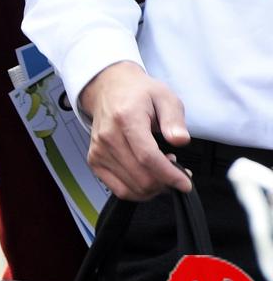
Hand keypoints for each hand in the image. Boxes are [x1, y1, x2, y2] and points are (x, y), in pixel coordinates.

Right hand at [78, 60, 191, 198]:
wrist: (108, 90)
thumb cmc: (138, 94)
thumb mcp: (165, 97)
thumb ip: (174, 120)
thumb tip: (180, 140)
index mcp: (126, 118)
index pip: (147, 157)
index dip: (169, 175)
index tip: (185, 183)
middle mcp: (108, 136)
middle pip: (140, 177)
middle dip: (165, 183)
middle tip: (177, 172)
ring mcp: (98, 150)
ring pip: (131, 187)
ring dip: (153, 187)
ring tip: (162, 170)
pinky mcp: (94, 160)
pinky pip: (119, 189)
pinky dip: (138, 191)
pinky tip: (147, 176)